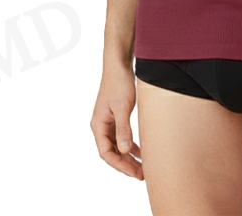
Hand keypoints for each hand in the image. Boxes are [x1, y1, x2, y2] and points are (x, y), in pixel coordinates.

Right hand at [90, 61, 143, 178]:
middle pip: (112, 152)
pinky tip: (141, 151)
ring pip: (117, 146)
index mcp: (98, 125)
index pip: (107, 153)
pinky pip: (121, 137)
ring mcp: (107, 121)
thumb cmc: (119, 83)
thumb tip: (125, 151)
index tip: (134, 173)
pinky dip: (130, 145)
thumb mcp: (122, 107)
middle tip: (142, 175)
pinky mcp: (115, 117)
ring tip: (142, 167)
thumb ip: (124, 129)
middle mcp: (101, 126)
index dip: (120, 165)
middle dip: (126, 165)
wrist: (118, 65)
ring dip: (128, 157)